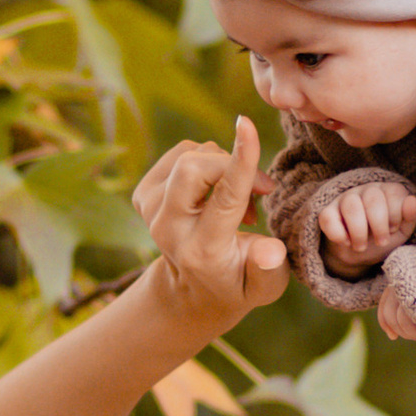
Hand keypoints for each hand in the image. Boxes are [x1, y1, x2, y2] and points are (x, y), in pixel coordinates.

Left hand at [132, 120, 288, 338]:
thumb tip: (271, 250)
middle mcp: (168, 229)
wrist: (193, 290)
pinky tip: (216, 191)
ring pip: (191, 154)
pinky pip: (183, 152)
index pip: (224, 198)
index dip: (240, 161)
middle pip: (194, 166)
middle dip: (234, 163)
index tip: (245, 124)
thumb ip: (269, 270)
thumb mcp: (263, 289)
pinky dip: (208, 163)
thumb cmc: (238, 284)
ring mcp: (150, 209)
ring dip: (224, 167)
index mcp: (202, 251)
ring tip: (238, 202)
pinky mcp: (144, 192)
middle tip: (261, 190)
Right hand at [318, 173, 415, 273]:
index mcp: (388, 190)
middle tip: (381, 242)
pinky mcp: (327, 211)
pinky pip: (328, 217)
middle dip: (379, 225)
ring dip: (358, 231)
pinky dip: (338, 234)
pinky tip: (346, 242)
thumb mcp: (402, 231)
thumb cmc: (383, 237)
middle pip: (373, 198)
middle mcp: (366, 189)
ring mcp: (345, 198)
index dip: (396, 215)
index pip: (394, 192)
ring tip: (361, 246)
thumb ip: (411, 216)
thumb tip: (412, 201)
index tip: (393, 229)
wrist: (358, 255)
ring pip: (351, 206)